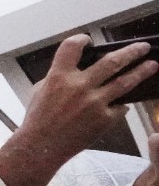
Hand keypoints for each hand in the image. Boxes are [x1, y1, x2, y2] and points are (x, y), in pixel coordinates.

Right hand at [0, 37, 154, 185]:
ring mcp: (94, 103)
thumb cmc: (38, 118)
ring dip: (141, 71)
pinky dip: (122, 103)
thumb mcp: (40, 90)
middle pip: (111, 62)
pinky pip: (120, 107)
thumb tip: (77, 69)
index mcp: (59, 76)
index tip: (89, 40)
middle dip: (130, 52)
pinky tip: (124, 101)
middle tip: (143, 47)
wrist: (42, 146)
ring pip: (124, 82)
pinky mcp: (105, 119)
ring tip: (153, 64)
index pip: (72, 47)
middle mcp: (79, 86)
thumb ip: (59, 76)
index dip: (82, 39)